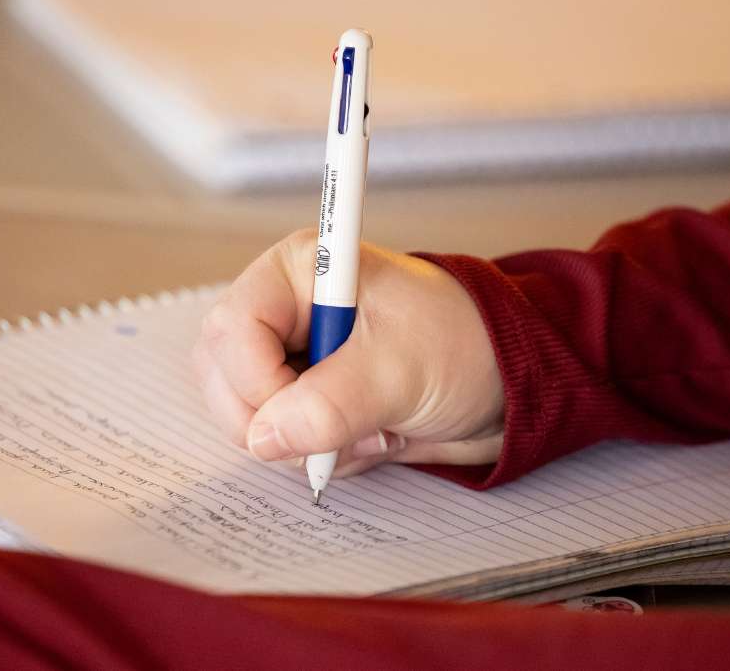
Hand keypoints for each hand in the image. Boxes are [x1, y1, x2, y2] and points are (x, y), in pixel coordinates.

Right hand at [193, 229, 504, 476]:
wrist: (506, 382)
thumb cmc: (463, 345)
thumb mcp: (401, 370)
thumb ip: (332, 402)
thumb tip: (266, 437)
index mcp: (300, 273)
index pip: (231, 329)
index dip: (257, 380)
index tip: (304, 412)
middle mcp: (284, 311)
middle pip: (223, 377)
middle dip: (277, 421)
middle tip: (344, 429)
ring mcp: (290, 358)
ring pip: (246, 418)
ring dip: (305, 444)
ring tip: (372, 429)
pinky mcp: (305, 399)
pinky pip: (280, 443)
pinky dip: (320, 456)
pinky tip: (371, 438)